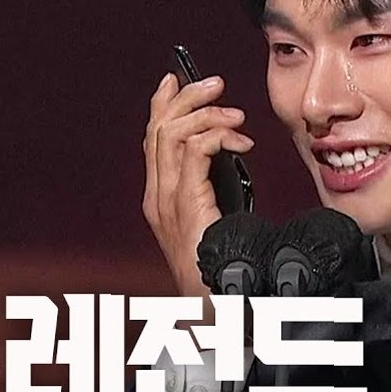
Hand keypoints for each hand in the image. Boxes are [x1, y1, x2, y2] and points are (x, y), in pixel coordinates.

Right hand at [142, 73, 254, 296]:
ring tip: (236, 116)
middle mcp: (157, 197)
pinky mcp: (186, 208)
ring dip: (206, 114)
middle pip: (158, 128)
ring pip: (172, 134)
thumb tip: (235, 158)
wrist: (218, 313)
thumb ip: (216, 191)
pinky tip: (238, 142)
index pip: (152, 139)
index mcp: (160, 199)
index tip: (177, 78)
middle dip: (187, 96)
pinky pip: (192, 155)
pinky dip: (215, 137)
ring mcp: (167, 203)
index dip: (162, 104)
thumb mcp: (219, 220)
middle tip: (216, 83)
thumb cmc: (222, 273)